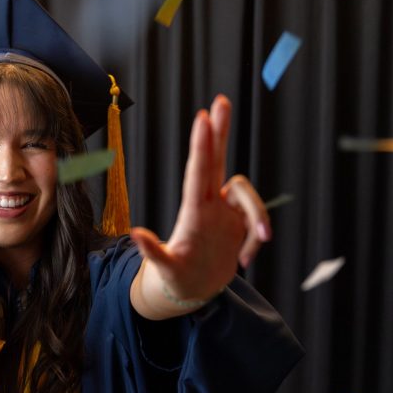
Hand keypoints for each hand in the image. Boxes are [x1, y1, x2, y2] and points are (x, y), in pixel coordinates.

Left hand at [130, 95, 269, 311]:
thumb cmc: (174, 280)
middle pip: (217, 160)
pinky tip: (243, 260)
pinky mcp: (238, 223)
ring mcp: (223, 212)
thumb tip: (135, 234)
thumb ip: (154, 253)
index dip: (203, 146)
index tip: (202, 117)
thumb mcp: (164, 268)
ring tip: (247, 256)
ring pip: (249, 197)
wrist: (192, 292)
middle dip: (220, 131)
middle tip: (221, 100)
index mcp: (192, 211)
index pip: (198, 171)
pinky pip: (257, 221)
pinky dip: (255, 241)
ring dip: (257, 221)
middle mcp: (208, 204)